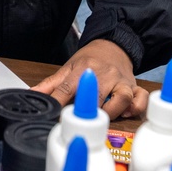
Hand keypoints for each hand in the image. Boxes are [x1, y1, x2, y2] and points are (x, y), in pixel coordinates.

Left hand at [31, 39, 148, 119]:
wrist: (113, 45)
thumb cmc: (89, 60)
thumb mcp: (68, 68)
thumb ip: (51, 84)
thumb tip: (31, 94)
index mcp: (84, 69)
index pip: (68, 89)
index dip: (59, 104)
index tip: (55, 118)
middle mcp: (104, 74)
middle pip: (97, 95)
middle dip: (88, 112)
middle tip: (79, 124)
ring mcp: (121, 80)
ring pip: (122, 98)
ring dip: (112, 112)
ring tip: (102, 120)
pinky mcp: (134, 86)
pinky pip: (140, 99)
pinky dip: (136, 108)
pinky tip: (126, 112)